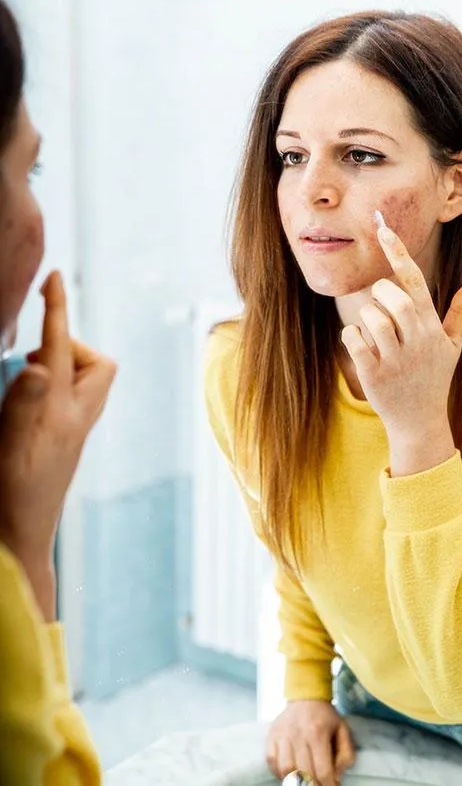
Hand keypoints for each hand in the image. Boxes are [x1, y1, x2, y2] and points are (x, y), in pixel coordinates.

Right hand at [0, 271, 115, 614]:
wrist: (23, 540)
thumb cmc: (11, 495)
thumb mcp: (9, 446)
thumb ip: (22, 403)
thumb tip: (42, 363)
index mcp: (63, 413)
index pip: (64, 348)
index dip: (57, 309)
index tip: (53, 277)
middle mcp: (77, 418)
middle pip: (96, 363)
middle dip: (70, 346)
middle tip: (34, 357)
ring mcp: (75, 431)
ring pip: (85, 381)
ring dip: (63, 366)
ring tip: (29, 379)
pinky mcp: (68, 442)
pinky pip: (72, 399)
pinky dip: (58, 386)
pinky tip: (32, 402)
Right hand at [266, 700, 354, 785]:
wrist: (305, 695)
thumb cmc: (325, 717)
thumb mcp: (343, 731)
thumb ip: (346, 755)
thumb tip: (336, 775)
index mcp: (318, 732)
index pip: (322, 770)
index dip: (328, 785)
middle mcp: (298, 733)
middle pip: (304, 773)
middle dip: (313, 785)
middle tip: (318, 785)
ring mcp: (282, 734)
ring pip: (286, 769)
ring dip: (295, 780)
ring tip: (303, 780)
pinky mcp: (271, 735)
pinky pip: (271, 760)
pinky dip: (278, 772)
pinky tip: (289, 772)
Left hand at [340, 213, 461, 438]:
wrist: (420, 423)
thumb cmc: (434, 377)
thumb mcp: (452, 345)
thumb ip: (461, 311)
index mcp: (432, 327)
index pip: (414, 281)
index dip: (398, 252)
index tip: (382, 228)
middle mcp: (417, 340)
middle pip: (392, 298)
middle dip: (379, 294)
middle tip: (381, 308)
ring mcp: (395, 358)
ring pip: (372, 318)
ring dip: (366, 318)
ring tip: (374, 333)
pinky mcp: (374, 374)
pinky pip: (353, 340)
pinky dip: (351, 336)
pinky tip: (360, 346)